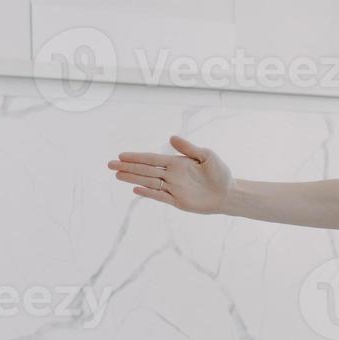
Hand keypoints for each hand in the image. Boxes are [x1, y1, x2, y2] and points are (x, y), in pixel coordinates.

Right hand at [108, 135, 232, 213]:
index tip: (121, 155)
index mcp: (176, 163)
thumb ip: (189, 148)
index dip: (136, 157)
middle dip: (128, 167)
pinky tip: (136, 189)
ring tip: (117, 175)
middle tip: (110, 164)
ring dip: (133, 178)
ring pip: (148, 182)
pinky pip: (159, 196)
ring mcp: (173, 188)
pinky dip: (148, 193)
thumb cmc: (220, 173)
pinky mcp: (177, 201)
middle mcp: (171, 175)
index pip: (152, 159)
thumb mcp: (207, 156)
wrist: (228, 194)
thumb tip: (171, 137)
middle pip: (146, 170)